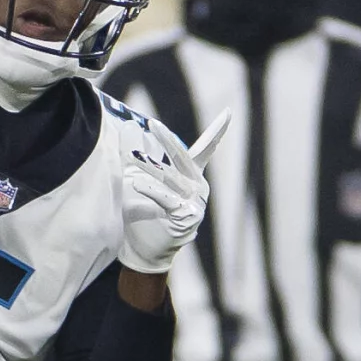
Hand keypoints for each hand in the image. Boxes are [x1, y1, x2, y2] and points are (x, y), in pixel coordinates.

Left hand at [119, 110, 229, 275]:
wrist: (144, 248)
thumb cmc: (143, 211)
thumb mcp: (135, 177)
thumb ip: (134, 151)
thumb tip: (131, 124)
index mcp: (190, 174)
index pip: (205, 148)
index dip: (217, 131)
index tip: (229, 112)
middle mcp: (197, 185)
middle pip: (183, 156)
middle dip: (167, 140)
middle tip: (152, 124)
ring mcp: (195, 201)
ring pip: (171, 177)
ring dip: (151, 167)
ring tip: (133, 157)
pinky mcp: (187, 216)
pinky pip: (167, 198)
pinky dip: (152, 190)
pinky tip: (137, 184)